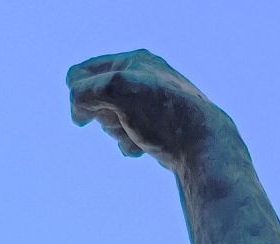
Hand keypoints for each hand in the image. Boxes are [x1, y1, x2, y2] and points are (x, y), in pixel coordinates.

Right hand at [67, 49, 224, 168]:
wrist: (200, 144)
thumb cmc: (161, 114)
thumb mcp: (115, 90)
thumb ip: (84, 91)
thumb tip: (80, 112)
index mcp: (134, 60)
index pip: (81, 73)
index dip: (78, 95)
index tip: (88, 115)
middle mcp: (142, 77)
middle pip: (94, 97)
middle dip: (102, 114)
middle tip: (121, 119)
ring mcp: (149, 101)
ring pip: (108, 118)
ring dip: (115, 131)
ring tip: (135, 133)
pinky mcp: (155, 124)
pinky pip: (124, 134)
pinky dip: (127, 143)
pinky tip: (141, 147)